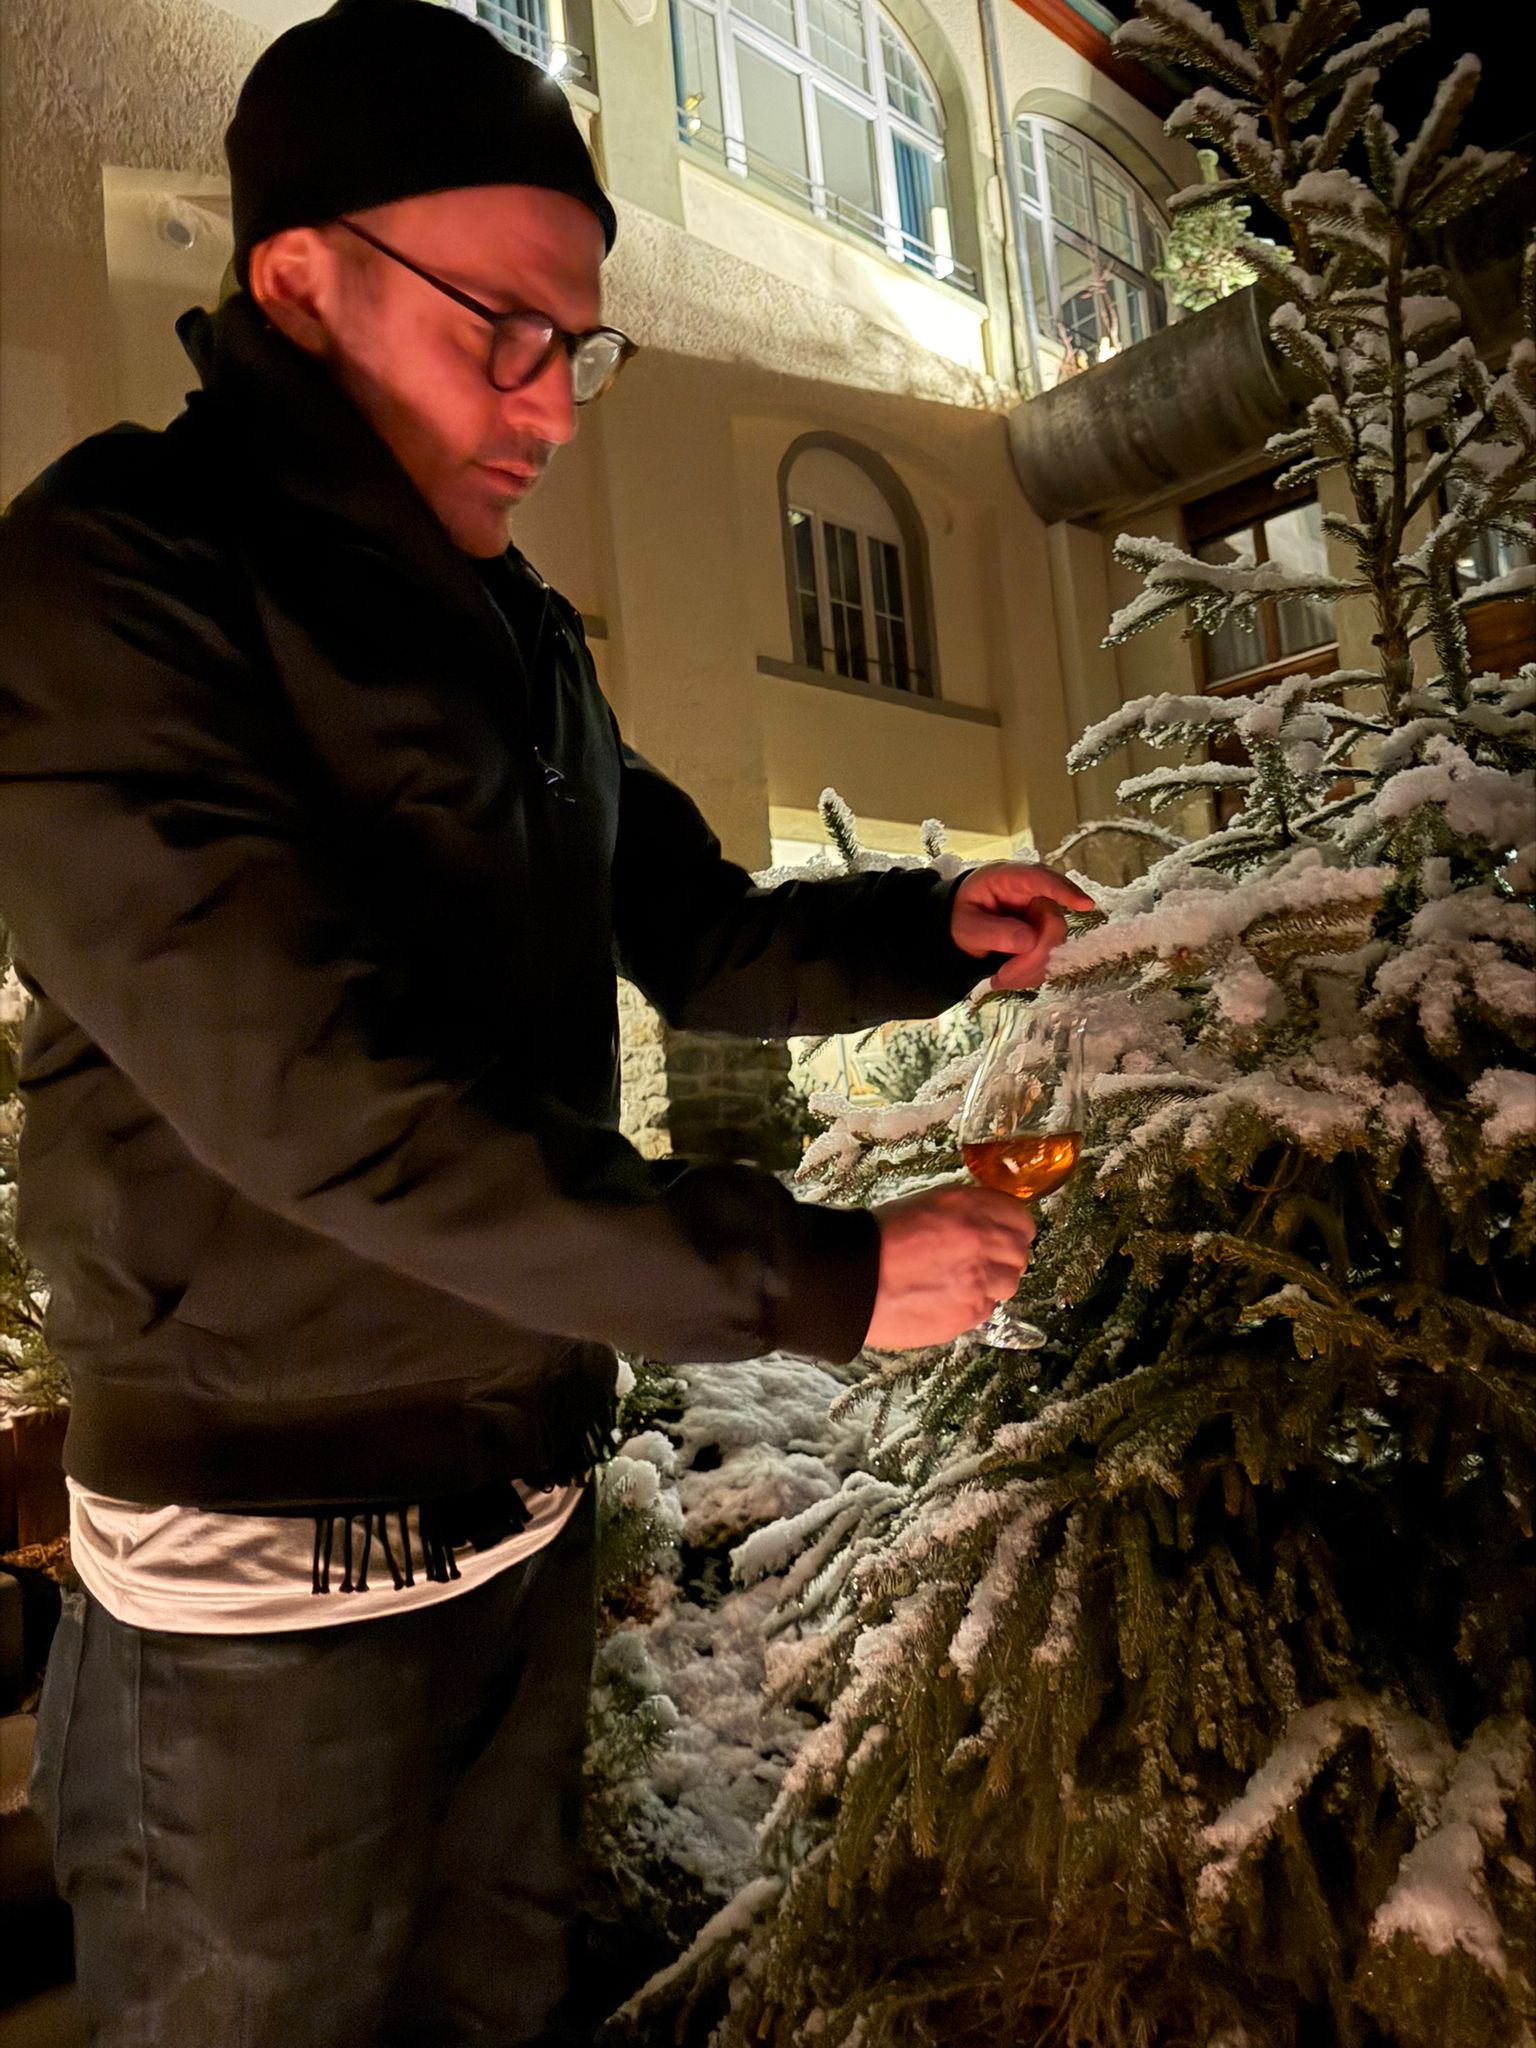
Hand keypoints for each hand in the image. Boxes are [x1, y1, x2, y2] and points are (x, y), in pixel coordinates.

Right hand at [864, 1185, 1036, 1349]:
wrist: (853, 1280)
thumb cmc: (878, 1239)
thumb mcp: (925, 1205)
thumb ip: (963, 1212)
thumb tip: (986, 1222)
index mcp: (969, 1206)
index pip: (1020, 1217)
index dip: (1013, 1228)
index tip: (1005, 1235)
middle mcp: (982, 1239)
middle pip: (1021, 1252)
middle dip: (1005, 1257)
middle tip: (982, 1262)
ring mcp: (979, 1279)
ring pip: (1010, 1283)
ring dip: (993, 1283)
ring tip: (962, 1283)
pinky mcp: (970, 1313)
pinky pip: (988, 1309)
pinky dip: (974, 1305)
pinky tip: (947, 1299)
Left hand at [950, 862, 1095, 992]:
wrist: (958, 927)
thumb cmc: (961, 915)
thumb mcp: (965, 925)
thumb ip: (993, 932)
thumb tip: (1029, 941)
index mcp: (1010, 879)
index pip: (1041, 880)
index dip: (1065, 892)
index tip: (1086, 905)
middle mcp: (1034, 895)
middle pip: (1052, 925)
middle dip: (1031, 957)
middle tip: (1003, 976)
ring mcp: (1043, 917)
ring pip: (1054, 948)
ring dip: (1028, 970)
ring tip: (999, 978)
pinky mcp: (1046, 938)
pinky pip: (1049, 961)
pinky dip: (1029, 974)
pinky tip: (1008, 975)